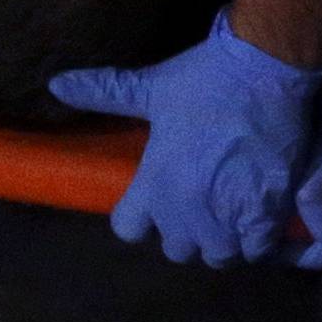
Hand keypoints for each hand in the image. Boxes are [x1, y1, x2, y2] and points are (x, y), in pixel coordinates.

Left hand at [52, 12, 321, 265]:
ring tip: (226, 210)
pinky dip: (257, 238)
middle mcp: (187, 210)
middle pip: (176, 249)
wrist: (264, 67)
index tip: (150, 201)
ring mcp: (228, 218)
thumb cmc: (204, 78)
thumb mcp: (151, 86)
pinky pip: (257, 251)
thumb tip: (55, 84)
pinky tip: (258, 214)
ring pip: (218, 255)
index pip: (127, 229)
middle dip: (184, 230)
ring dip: (221, 238)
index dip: (137, 217)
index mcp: (155, 183)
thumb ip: (105, 92)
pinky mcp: (267, 216)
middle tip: (194, 200)